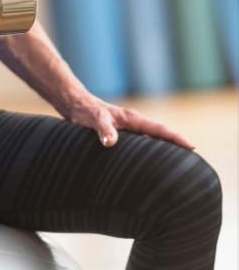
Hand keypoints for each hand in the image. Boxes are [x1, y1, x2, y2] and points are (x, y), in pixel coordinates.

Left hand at [64, 93, 195, 150]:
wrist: (75, 104)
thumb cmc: (85, 111)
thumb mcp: (94, 119)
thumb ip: (103, 129)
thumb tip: (111, 142)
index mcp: (132, 119)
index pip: (159, 129)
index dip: (176, 138)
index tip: (192, 147)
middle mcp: (134, 122)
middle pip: (161, 134)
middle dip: (177, 145)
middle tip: (193, 162)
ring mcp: (130, 127)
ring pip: (153, 138)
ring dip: (165, 148)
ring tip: (178, 165)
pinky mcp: (123, 133)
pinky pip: (143, 142)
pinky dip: (151, 150)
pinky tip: (152, 162)